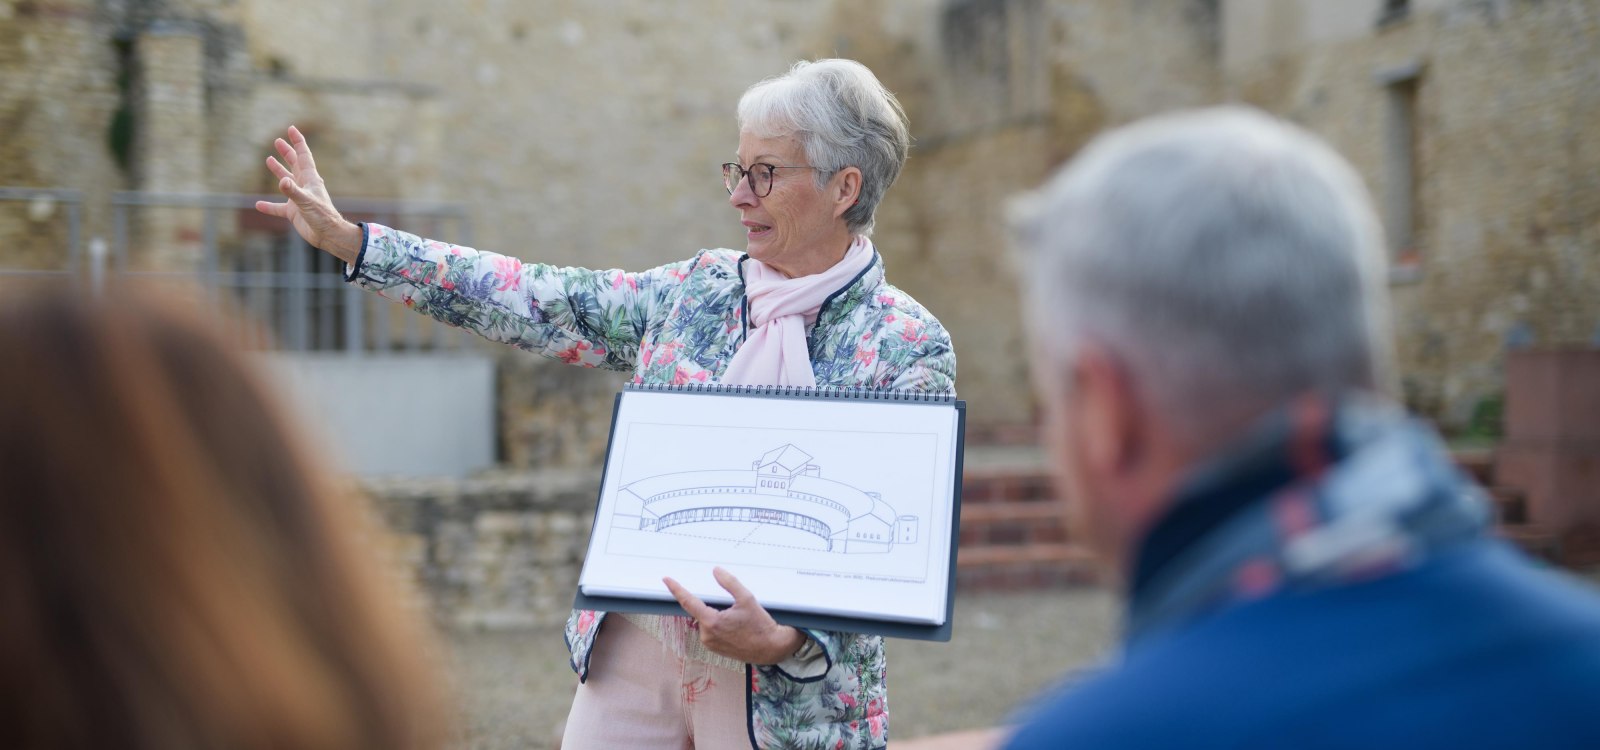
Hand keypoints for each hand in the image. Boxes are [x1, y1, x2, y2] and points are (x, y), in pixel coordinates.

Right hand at [254, 125, 362, 263]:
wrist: (327, 235)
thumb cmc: (322, 216)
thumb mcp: (306, 202)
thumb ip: (293, 191)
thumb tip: (282, 181)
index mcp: (310, 179)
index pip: (303, 156)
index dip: (298, 142)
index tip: (291, 128)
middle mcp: (304, 186)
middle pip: (294, 164)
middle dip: (287, 152)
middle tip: (278, 141)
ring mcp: (298, 198)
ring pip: (286, 181)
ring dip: (278, 171)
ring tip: (269, 160)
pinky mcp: (294, 212)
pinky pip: (278, 207)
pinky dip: (269, 206)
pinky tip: (258, 205)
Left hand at [664, 567, 805, 665]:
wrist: (770, 648)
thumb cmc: (760, 625)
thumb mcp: (747, 598)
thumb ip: (729, 583)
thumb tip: (716, 571)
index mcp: (712, 622)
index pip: (689, 602)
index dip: (677, 589)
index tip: (667, 580)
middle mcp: (707, 635)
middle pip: (700, 611)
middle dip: (711, 604)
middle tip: (732, 607)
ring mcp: (710, 644)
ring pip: (706, 621)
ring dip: (715, 615)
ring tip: (738, 620)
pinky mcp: (715, 649)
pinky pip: (710, 631)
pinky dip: (718, 624)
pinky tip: (735, 627)